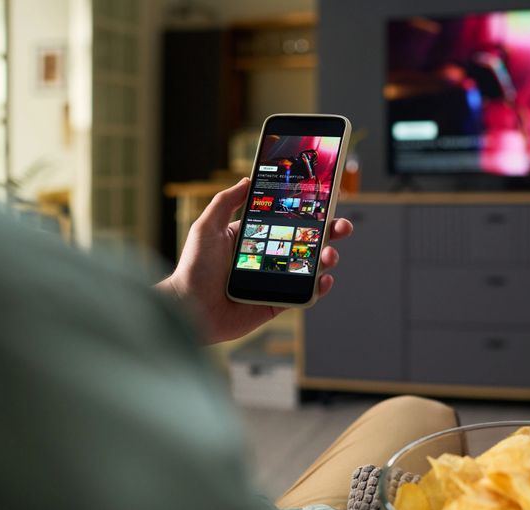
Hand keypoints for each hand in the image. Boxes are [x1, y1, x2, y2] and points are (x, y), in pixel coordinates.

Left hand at [157, 178, 353, 343]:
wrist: (188, 309)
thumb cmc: (193, 268)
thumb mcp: (207, 226)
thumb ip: (226, 201)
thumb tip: (247, 179)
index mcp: (256, 238)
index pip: (288, 221)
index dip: (309, 212)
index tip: (327, 201)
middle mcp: (269, 258)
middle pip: (307, 243)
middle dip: (330, 233)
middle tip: (342, 227)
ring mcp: (275, 281)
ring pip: (311, 267)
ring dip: (328, 258)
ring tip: (330, 254)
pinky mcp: (277, 304)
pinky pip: (305, 294)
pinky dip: (319, 287)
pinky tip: (324, 278)